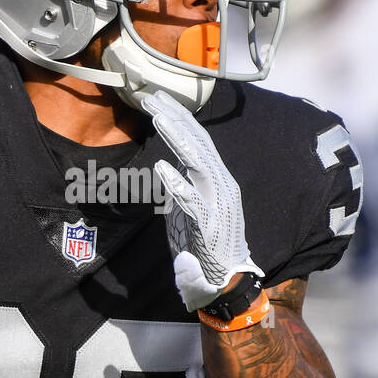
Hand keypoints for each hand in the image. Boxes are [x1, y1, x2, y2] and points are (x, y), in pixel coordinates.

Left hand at [142, 90, 262, 310]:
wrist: (226, 280)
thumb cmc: (206, 243)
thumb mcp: (194, 204)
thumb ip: (186, 182)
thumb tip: (170, 163)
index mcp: (217, 178)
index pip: (198, 139)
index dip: (179, 117)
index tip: (157, 98)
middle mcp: (221, 185)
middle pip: (198, 143)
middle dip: (175, 118)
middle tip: (151, 97)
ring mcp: (217, 204)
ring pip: (197, 163)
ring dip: (176, 139)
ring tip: (157, 119)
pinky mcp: (210, 226)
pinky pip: (192, 200)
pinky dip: (177, 183)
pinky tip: (161, 168)